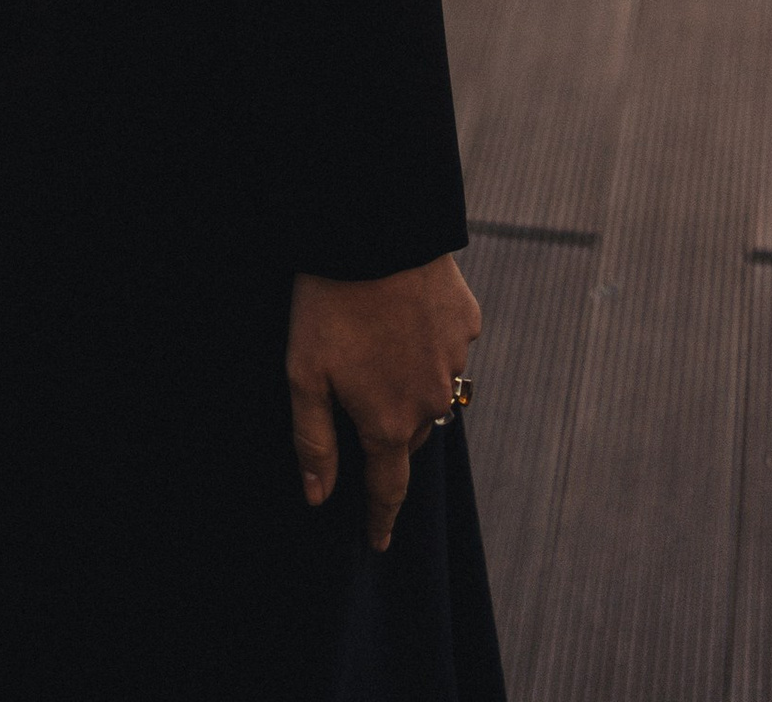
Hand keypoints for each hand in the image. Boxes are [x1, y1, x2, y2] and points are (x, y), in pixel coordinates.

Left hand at [286, 255, 481, 552]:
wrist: (376, 230)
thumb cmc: (330, 302)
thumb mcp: (304, 374)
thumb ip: (313, 441)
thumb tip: (317, 496)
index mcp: (389, 422)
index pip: (387, 488)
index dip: (381, 518)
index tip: (379, 542)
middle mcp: (431, 402)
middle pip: (409, 435)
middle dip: (388, 433)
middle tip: (362, 403)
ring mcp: (455, 362)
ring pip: (432, 392)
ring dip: (410, 385)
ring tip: (380, 349)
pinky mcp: (467, 323)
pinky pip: (448, 348)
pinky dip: (428, 343)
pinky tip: (404, 315)